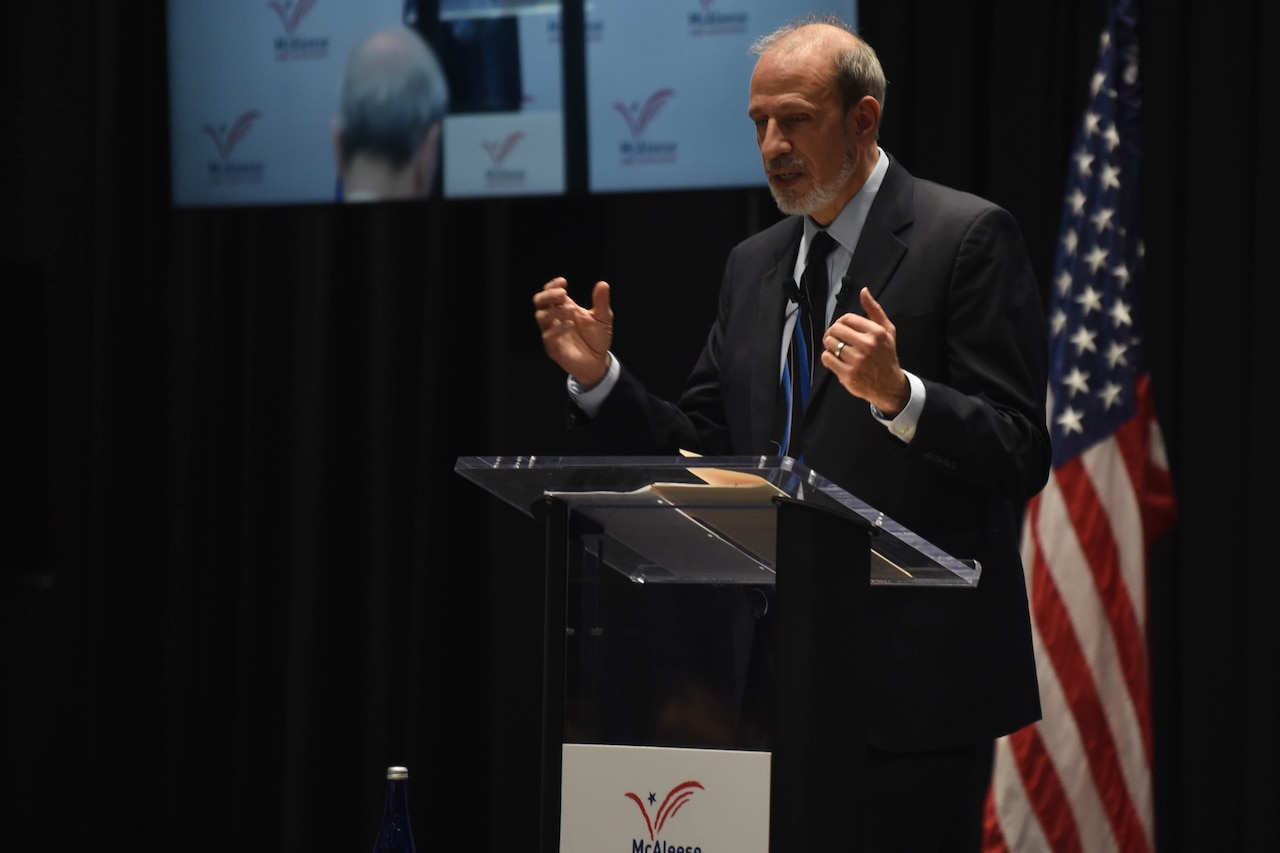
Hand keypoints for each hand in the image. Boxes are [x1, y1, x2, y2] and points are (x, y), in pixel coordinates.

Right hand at [533, 277, 613, 387]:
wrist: (599, 361)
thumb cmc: (597, 337)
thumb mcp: (603, 317)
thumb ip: (601, 302)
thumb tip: (603, 284)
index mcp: (564, 307)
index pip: (550, 292)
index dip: (553, 285)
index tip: (563, 281)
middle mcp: (555, 318)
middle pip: (540, 302)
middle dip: (548, 295)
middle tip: (562, 293)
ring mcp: (552, 332)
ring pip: (540, 317)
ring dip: (553, 310)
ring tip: (570, 310)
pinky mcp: (553, 347)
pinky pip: (548, 336)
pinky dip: (556, 328)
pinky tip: (568, 325)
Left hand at [821, 287, 909, 414]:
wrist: (889, 385)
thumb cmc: (887, 356)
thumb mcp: (887, 330)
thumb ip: (874, 310)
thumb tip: (864, 292)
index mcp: (876, 332)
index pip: (846, 318)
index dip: (841, 323)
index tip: (842, 329)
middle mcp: (867, 345)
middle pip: (835, 330)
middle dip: (833, 333)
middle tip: (837, 338)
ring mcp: (857, 361)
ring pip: (829, 344)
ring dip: (829, 345)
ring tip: (837, 349)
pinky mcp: (848, 374)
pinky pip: (827, 358)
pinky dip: (828, 357)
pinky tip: (836, 359)